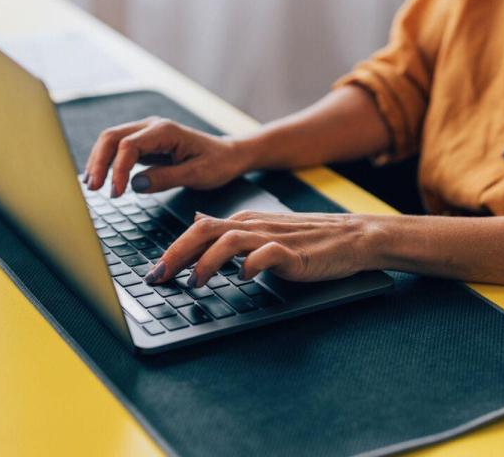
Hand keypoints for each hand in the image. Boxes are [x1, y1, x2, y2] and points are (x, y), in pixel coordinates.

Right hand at [83, 116, 246, 196]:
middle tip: (93, 189)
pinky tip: (102, 178)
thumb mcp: (197, 175)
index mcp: (165, 131)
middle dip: (99, 162)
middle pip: (112, 137)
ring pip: (111, 141)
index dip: (117, 169)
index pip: (128, 145)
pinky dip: (107, 162)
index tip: (115, 192)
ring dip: (99, 161)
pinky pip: (119, 148)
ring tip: (92, 186)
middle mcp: (152, 127)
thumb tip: (134, 185)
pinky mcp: (145, 143)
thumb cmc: (218, 163)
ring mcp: (147, 133)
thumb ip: (165, 179)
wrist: (230, 154)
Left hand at [144, 211, 382, 286]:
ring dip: (206, 262)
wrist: (350, 237)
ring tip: (195, 282)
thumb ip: (227, 229)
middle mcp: (252, 226)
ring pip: (229, 240)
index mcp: (242, 222)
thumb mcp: (258, 230)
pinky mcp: (293, 252)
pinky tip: (243, 278)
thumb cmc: (304, 239)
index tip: (153, 273)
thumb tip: (196, 221)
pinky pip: (267, 254)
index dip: (172, 251)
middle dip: (177, 253)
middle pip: (205, 230)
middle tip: (159, 276)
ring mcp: (272, 237)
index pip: (198, 231)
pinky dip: (251, 265)